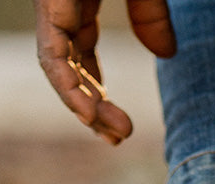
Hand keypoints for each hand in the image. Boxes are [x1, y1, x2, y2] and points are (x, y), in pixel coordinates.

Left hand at [34, 0, 175, 145]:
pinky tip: (88, 116)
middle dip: (93, 109)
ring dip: (84, 108)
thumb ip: (151, 18)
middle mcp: (60, 11)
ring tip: (113, 136)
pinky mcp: (48, 6)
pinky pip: (52, 56)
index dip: (97, 92)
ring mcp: (51, 8)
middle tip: (118, 139)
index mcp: (78, 4)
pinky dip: (69, 89)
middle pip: (70, 71)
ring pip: (60, 72)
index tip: (119, 124)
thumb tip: (166, 54)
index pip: (80, 56)